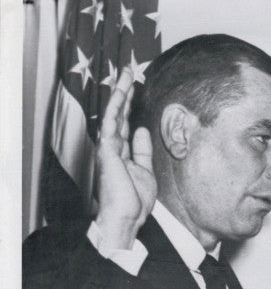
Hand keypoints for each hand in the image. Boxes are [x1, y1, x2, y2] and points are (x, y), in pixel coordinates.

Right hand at [95, 67, 155, 249]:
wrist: (126, 217)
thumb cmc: (135, 200)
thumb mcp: (145, 171)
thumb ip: (142, 150)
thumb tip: (141, 130)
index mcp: (122, 152)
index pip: (126, 122)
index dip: (131, 105)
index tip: (136, 88)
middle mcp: (113, 146)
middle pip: (119, 113)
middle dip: (124, 92)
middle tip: (130, 72)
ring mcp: (109, 146)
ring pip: (114, 112)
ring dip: (120, 91)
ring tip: (126, 73)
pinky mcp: (108, 149)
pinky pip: (112, 122)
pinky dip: (117, 105)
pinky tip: (122, 91)